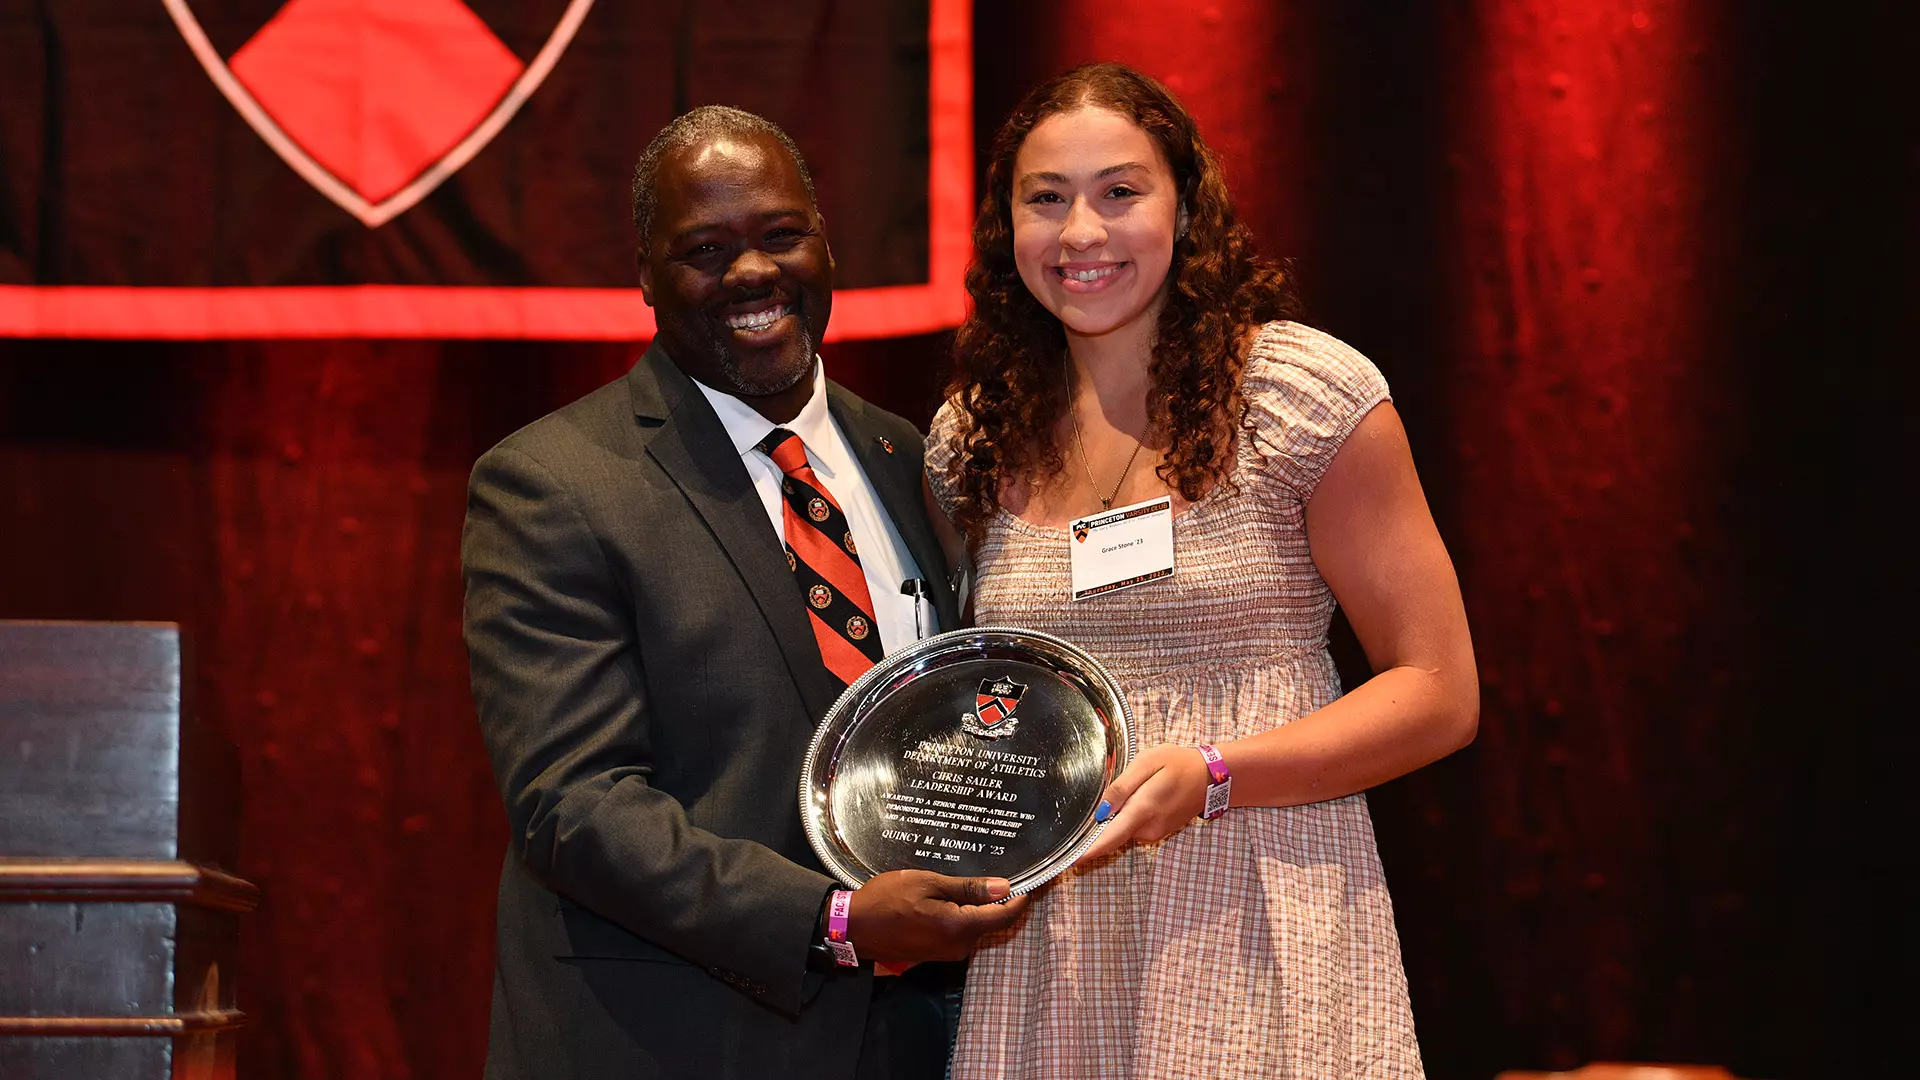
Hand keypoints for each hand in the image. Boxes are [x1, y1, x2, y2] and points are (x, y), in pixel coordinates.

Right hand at [847, 870, 1029, 962]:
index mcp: (959, 927)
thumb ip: (967, 888)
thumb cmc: (887, 900)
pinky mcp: (937, 953)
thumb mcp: (927, 883)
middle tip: (1001, 871)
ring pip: (976, 927)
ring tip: (973, 881)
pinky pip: (961, 932)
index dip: (1020, 899)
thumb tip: (1003, 887)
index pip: (1004, 916)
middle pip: (991, 922)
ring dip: (979, 907)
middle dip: (999, 900)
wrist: (854, 928)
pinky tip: (954, 897)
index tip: (1030, 881)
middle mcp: (959, 946)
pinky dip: (964, 915)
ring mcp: (948, 953)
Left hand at [1074, 743, 1212, 864]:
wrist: (1211, 777)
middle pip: (1112, 833)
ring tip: (1136, 786)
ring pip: (1123, 829)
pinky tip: (1142, 795)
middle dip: (1102, 821)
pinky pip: (1135, 827)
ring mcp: (1155, 833)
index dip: (1088, 851)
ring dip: (1119, 815)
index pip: (1109, 838)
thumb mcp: (1147, 763)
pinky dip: (1131, 815)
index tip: (1070, 861)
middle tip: (1110, 795)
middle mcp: (1148, 829)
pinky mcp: (1159, 832)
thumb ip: (1122, 787)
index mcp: (1142, 810)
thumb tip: (1100, 811)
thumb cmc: (1178, 764)